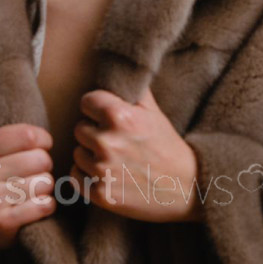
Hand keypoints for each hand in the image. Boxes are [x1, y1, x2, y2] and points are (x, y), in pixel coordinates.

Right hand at [0, 123, 56, 257]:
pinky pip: (45, 205)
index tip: (37, 150)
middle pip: (41, 159)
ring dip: (45, 189)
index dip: (43, 142)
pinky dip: (47, 206)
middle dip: (44, 168)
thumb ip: (19, 138)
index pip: (28, 135)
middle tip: (31, 177)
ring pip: (45, 182)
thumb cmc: (1, 182)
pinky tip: (33, 208)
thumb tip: (46, 139)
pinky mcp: (1, 221)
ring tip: (29, 194)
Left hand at [69, 86, 203, 221]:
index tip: (108, 118)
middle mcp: (108, 143)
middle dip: (95, 133)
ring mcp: (103, 171)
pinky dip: (87, 177)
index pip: (87, 102)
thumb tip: (117, 70)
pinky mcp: (100, 194)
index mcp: (120, 117)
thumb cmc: (168, 147)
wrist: (187, 189)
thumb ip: (133, 90)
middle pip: (80, 129)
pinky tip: (108, 176)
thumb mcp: (155, 113)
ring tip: (115, 160)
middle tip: (117, 142)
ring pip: (78, 153)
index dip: (98, 109)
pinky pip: (75, 176)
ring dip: (91, 156)